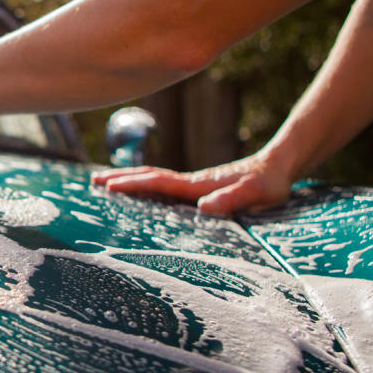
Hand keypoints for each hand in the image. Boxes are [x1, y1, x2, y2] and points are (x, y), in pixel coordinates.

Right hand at [90, 153, 295, 215]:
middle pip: (148, 177)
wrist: (279, 166)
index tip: (108, 185)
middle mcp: (189, 183)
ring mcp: (192, 185)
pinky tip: (140, 193)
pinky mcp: (197, 189)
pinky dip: (145, 185)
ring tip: (105, 183)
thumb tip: (204, 206)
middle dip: (120, 178)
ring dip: (129, 180)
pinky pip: (163, 186)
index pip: (158, 182)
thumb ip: (234, 198)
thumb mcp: (258, 193)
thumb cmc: (271, 183)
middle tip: (92, 181)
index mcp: (197, 186)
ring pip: (153, 179)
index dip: (132, 184)